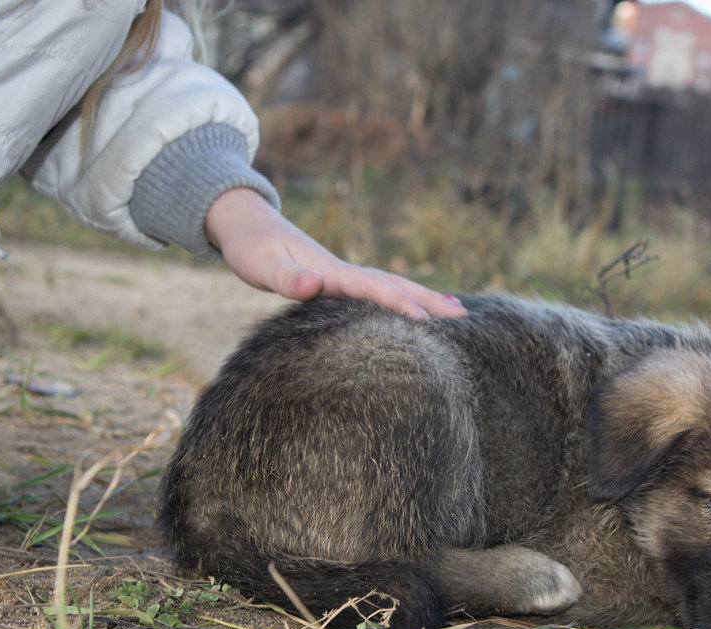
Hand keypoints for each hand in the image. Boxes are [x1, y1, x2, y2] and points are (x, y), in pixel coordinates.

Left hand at [204, 188, 465, 318]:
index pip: (373, 290)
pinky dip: (405, 299)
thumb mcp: (261, 266)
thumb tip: (314, 286)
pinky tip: (417, 309)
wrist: (246, 223)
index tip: (427, 322)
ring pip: (394, 286)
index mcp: (331, 272)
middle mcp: (345, 272)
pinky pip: (382, 292)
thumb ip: (288, 279)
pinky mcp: (340, 281)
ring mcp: (345, 275)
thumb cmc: (251, 249)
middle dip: (430, 301)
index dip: (400, 306)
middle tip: (464, 318)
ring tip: (458, 312)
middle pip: (396, 286)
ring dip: (426, 298)